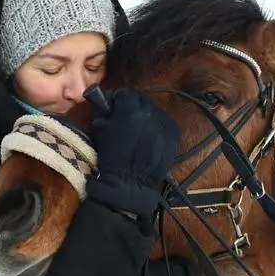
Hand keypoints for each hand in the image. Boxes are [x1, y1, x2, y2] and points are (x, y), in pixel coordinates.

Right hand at [86, 89, 180, 221]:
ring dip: (146, 115)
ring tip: (140, 127)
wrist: (130, 183)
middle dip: (133, 105)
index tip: (114, 105)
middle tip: (126, 116)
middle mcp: (150, 113)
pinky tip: (151, 136)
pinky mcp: (174, 135)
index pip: (125, 93)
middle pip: (142, 100)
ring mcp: (164, 124)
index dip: (118, 98)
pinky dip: (158, 126)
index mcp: (130, 110)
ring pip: (155, 111)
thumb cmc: (111, 157)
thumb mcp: (100, 131)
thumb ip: (103, 112)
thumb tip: (105, 102)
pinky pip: (165, 124)